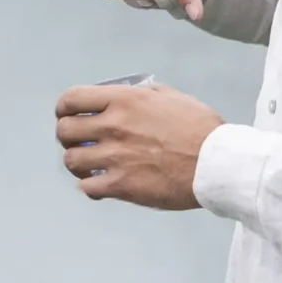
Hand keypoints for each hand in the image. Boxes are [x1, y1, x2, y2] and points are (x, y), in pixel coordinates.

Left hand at [55, 82, 223, 208]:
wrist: (218, 163)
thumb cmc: (200, 128)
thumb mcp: (170, 96)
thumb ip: (142, 94)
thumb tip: (127, 95)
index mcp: (123, 100)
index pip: (71, 98)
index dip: (64, 108)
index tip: (67, 115)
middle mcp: (113, 126)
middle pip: (64, 130)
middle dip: (67, 136)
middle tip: (78, 142)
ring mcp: (115, 157)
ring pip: (71, 160)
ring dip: (77, 163)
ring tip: (88, 166)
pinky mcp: (122, 185)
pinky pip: (87, 188)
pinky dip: (90, 187)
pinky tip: (99, 185)